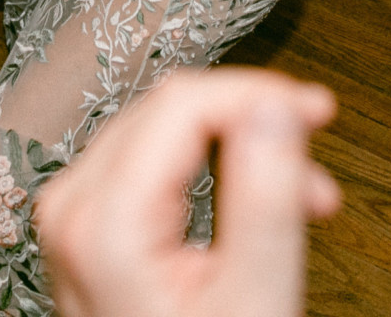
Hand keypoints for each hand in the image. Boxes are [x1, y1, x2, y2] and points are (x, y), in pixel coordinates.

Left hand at [40, 68, 339, 316]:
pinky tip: (255, 209)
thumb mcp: (255, 296)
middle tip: (318, 175)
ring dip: (238, 150)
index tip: (320, 113)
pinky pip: (149, 167)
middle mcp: (71, 207)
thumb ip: (266, 196)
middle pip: (170, 111)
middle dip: (254, 126)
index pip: (183, 103)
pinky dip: (209, 174)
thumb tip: (275, 104)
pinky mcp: (84, 230)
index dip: (258, 94)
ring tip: (303, 204)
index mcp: (102, 220)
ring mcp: (71, 218)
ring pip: (163, 133)